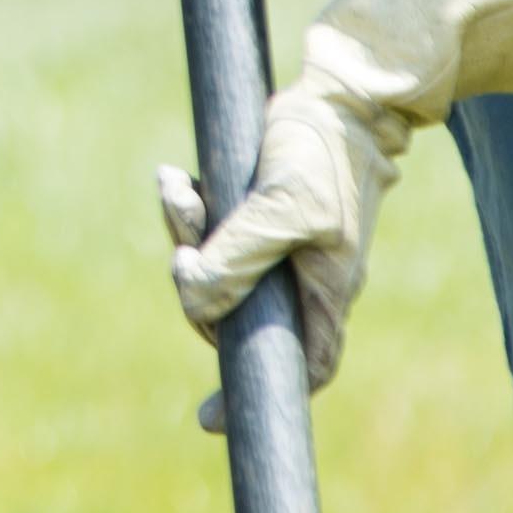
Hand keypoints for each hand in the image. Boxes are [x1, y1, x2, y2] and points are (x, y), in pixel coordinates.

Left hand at [160, 0, 512, 381]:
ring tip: (175, 187)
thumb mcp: (283, 206)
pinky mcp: (257, 213)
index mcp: (325, 289)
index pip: (300, 363)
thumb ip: (240, 256)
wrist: (338, 93)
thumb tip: (197, 300)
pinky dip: (187, 209)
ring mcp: (280, 245)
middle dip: (198, 282)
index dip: (257, 393)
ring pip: (216, 266)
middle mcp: (303, 276)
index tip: (210, 420)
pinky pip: (211, 229)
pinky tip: (173, 178)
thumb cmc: (322, 151)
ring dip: (185, 231)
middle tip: (182, 249)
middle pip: (235, 313)